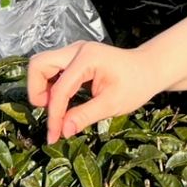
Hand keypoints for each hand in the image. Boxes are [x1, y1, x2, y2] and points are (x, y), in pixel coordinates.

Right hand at [28, 41, 164, 142]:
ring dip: (42, 89)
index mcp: (87, 58)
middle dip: (37, 92)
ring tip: (56, 109)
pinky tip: (62, 102)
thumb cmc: (136, 84)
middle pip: (39, 64)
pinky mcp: (74, 58)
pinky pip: (51, 69)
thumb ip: (85, 116)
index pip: (59, 89)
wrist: (149, 68)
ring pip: (42, 65)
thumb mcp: (113, 104)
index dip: (54, 115)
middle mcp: (76, 50)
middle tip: (51, 113)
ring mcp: (74, 52)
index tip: (54, 136)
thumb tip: (63, 131)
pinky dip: (49, 86)